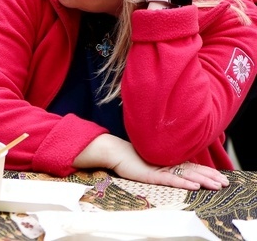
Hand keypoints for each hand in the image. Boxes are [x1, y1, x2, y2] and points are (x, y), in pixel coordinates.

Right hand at [74, 135, 227, 190]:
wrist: (114, 151)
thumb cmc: (130, 157)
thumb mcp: (150, 162)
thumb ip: (162, 164)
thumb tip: (174, 169)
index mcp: (167, 160)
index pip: (191, 166)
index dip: (206, 171)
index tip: (220, 176)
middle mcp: (166, 163)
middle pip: (192, 170)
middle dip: (210, 177)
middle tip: (225, 183)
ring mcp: (160, 168)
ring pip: (186, 175)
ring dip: (202, 180)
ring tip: (216, 185)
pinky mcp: (151, 174)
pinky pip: (170, 180)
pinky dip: (183, 183)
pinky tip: (194, 186)